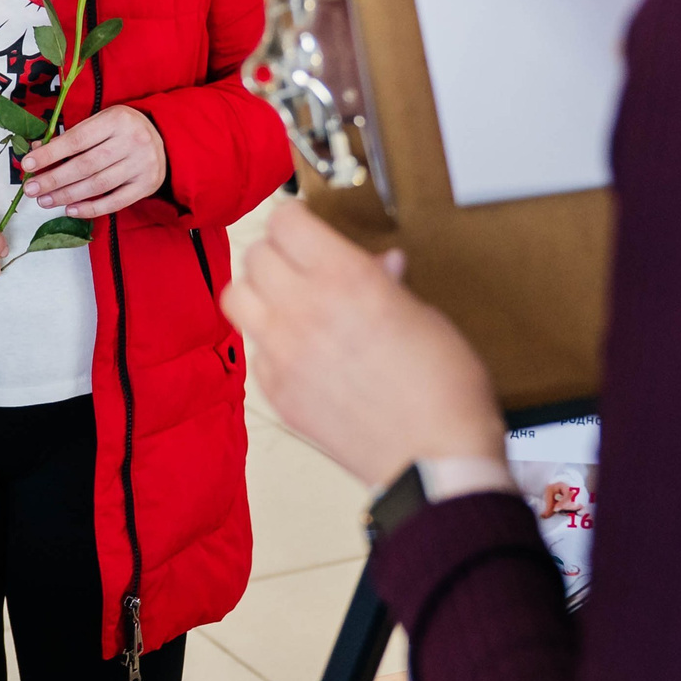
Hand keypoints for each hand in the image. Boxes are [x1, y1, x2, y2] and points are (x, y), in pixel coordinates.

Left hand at [18, 106, 167, 218]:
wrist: (164, 137)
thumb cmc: (122, 129)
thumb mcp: (99, 122)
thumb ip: (70, 136)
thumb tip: (35, 151)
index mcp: (116, 120)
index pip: (77, 139)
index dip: (50, 154)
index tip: (27, 164)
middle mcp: (131, 141)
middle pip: (85, 165)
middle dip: (54, 179)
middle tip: (31, 189)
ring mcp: (141, 165)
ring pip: (98, 185)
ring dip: (67, 195)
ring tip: (45, 200)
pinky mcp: (146, 185)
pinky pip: (115, 202)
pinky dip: (90, 208)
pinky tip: (70, 210)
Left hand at [220, 201, 505, 490]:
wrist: (437, 460)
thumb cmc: (445, 388)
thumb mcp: (424, 315)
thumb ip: (387, 284)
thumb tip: (380, 266)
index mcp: (346, 278)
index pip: (284, 221)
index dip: (295, 220)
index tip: (306, 227)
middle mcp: (304, 309)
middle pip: (254, 254)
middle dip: (277, 254)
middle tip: (300, 266)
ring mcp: (283, 353)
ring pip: (235, 297)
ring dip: (258, 292)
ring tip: (285, 302)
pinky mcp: (277, 392)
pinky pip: (254, 350)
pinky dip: (269, 344)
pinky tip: (301, 352)